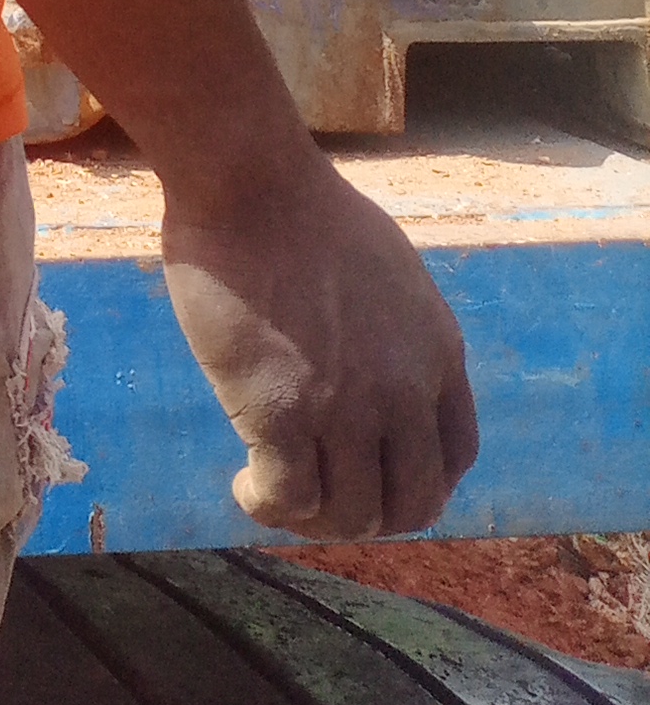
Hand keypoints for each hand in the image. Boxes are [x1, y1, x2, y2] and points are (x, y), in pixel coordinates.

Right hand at [161, 150, 476, 536]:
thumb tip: (374, 368)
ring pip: (353, 515)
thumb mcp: (392, 273)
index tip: (375, 475)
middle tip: (324, 498)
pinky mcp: (280, 415)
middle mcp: (404, 393)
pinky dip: (269, 507)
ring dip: (317, 520)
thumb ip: (398, 333)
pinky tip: (248, 488)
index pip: (456, 457)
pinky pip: (289, 499)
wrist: (251, 183)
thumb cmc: (305, 209)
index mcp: (439, 355)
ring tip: (278, 495)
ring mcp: (344, 408)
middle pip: (412, 503)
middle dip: (370, 515)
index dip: (417, 482)